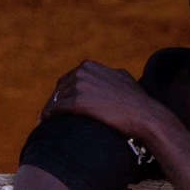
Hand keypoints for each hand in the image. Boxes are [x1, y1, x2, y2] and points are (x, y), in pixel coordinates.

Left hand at [44, 61, 170, 148]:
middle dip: (53, 101)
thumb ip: (111, 74)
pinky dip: (47, 116)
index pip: (67, 79)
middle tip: (49, 116)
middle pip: (58, 89)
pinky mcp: (77, 102)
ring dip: (49, 110)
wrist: (144, 115)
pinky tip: (44, 124)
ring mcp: (79, 86)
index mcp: (89, 66)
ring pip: (54, 99)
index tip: (59, 104)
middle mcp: (82, 72)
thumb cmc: (136, 101)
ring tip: (45, 122)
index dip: (62, 93)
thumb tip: (112, 73)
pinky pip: (54, 109)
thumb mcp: (123, 78)